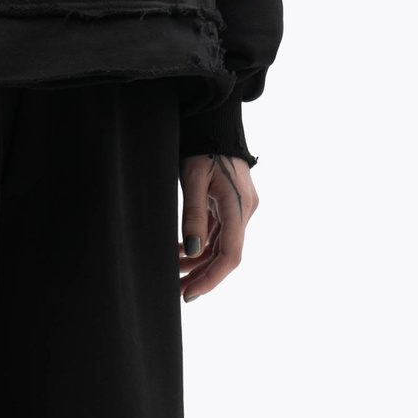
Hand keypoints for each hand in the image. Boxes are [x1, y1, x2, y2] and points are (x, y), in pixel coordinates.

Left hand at [179, 152, 257, 301]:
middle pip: (226, 255)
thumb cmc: (201, 146)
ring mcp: (239, 208)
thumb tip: (192, 251)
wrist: (214, 123)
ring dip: (198, 263)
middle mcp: (245, 211)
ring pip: (220, 246)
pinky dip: (200, 246)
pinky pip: (217, 234)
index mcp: (239, 207)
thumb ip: (193, 215)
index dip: (210, 279)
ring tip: (173, 275)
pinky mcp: (231, 205)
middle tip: (176, 292)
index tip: (189, 294)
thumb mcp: (192, 179)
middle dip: (201, 276)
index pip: (230, 255)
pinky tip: (179, 253)